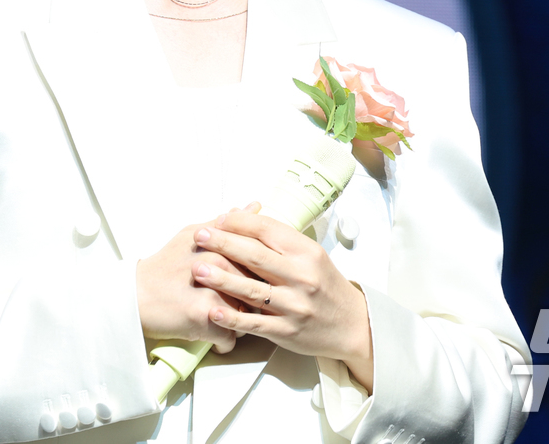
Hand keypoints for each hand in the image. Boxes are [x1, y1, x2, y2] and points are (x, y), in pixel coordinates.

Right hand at [136, 214, 253, 354]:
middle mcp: (218, 264)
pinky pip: (230, 338)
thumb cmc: (164, 267)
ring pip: (247, 316)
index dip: (257, 276)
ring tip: (220, 319)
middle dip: (250, 301)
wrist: (134, 295)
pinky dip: (223, 343)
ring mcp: (211, 291)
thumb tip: (253, 207)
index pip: (257, 260)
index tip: (246, 284)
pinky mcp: (203, 318)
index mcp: (219, 244)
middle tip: (231, 304)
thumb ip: (225, 224)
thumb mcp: (193, 235)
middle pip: (255, 290)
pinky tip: (211, 335)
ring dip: (239, 323)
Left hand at [191, 204, 374, 391]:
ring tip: (197, 269)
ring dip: (222, 278)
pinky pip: (255, 323)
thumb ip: (279, 240)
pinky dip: (233, 317)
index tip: (219, 219)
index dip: (240, 222)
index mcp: (306, 252)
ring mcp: (294, 305)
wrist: (351, 324)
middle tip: (199, 236)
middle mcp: (302, 277)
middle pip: (256, 256)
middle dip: (223, 244)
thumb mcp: (310, 256)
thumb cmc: (325, 285)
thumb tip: (243, 217)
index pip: (268, 230)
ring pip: (252, 289)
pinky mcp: (287, 331)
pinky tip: (214, 310)